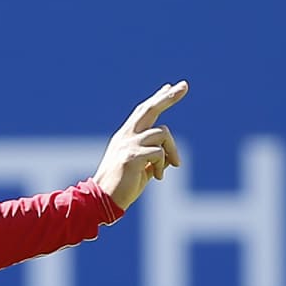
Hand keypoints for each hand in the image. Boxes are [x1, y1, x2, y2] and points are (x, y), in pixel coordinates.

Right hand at [93, 80, 187, 209]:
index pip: (143, 112)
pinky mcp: (131, 156)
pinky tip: (156, 178)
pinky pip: (159, 153)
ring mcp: (127, 144)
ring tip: (173, 166)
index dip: (157, 99)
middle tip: (184, 85)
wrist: (101, 200)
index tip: (170, 87)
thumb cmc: (121, 186)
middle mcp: (125, 136)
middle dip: (168, 97)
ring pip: (163, 133)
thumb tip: (170, 155)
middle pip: (149, 109)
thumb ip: (153, 157)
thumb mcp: (139, 168)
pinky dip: (162, 166)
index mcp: (125, 137)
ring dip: (172, 151)